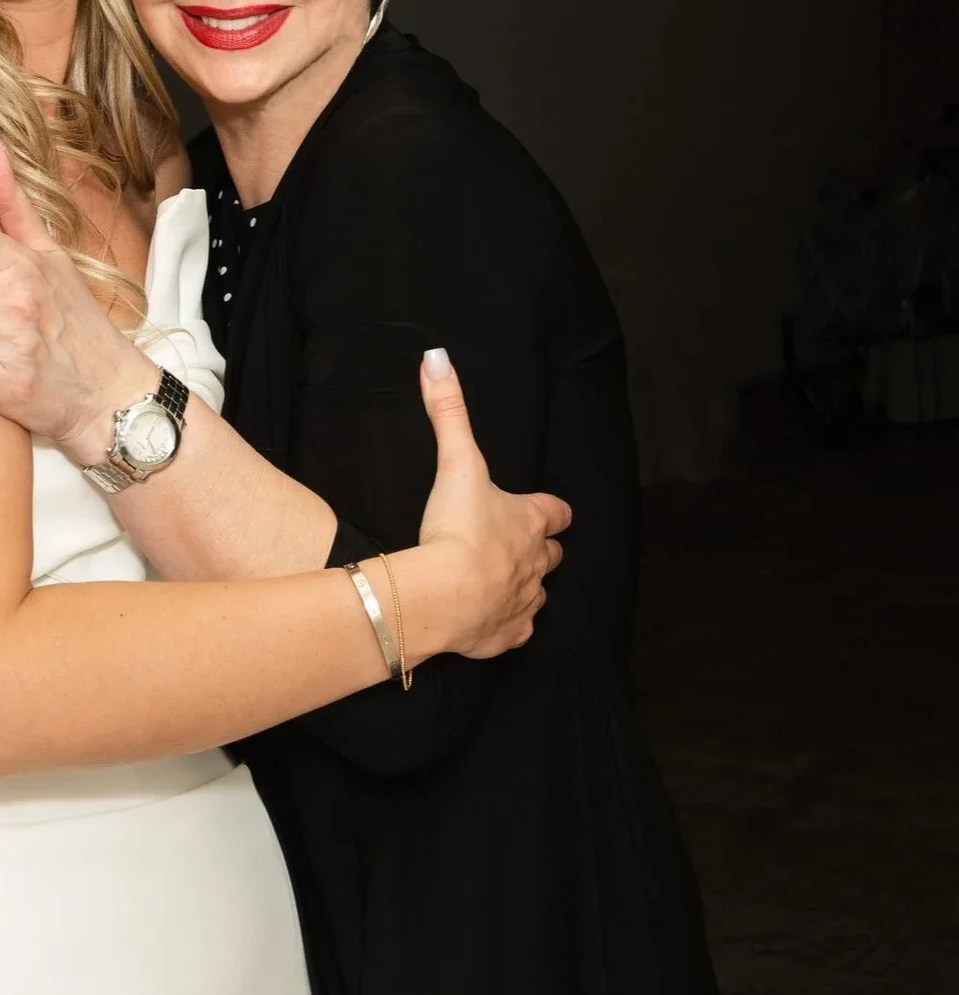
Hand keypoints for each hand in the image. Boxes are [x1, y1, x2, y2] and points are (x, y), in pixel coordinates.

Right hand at [412, 349, 570, 658]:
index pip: (556, 512)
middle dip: (539, 549)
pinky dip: (505, 623)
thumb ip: (449, 410)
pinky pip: (516, 630)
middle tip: (512, 543)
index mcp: (530, 521)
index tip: (543, 508)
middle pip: (552, 555)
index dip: (550, 510)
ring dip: (522, 585)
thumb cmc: (457, 527)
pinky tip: (485, 617)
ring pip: (537, 593)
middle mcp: (536, 563)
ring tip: (495, 580)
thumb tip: (437, 358)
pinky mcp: (506, 636)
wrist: (445, 594)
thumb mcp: (456, 461)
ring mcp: (524, 602)